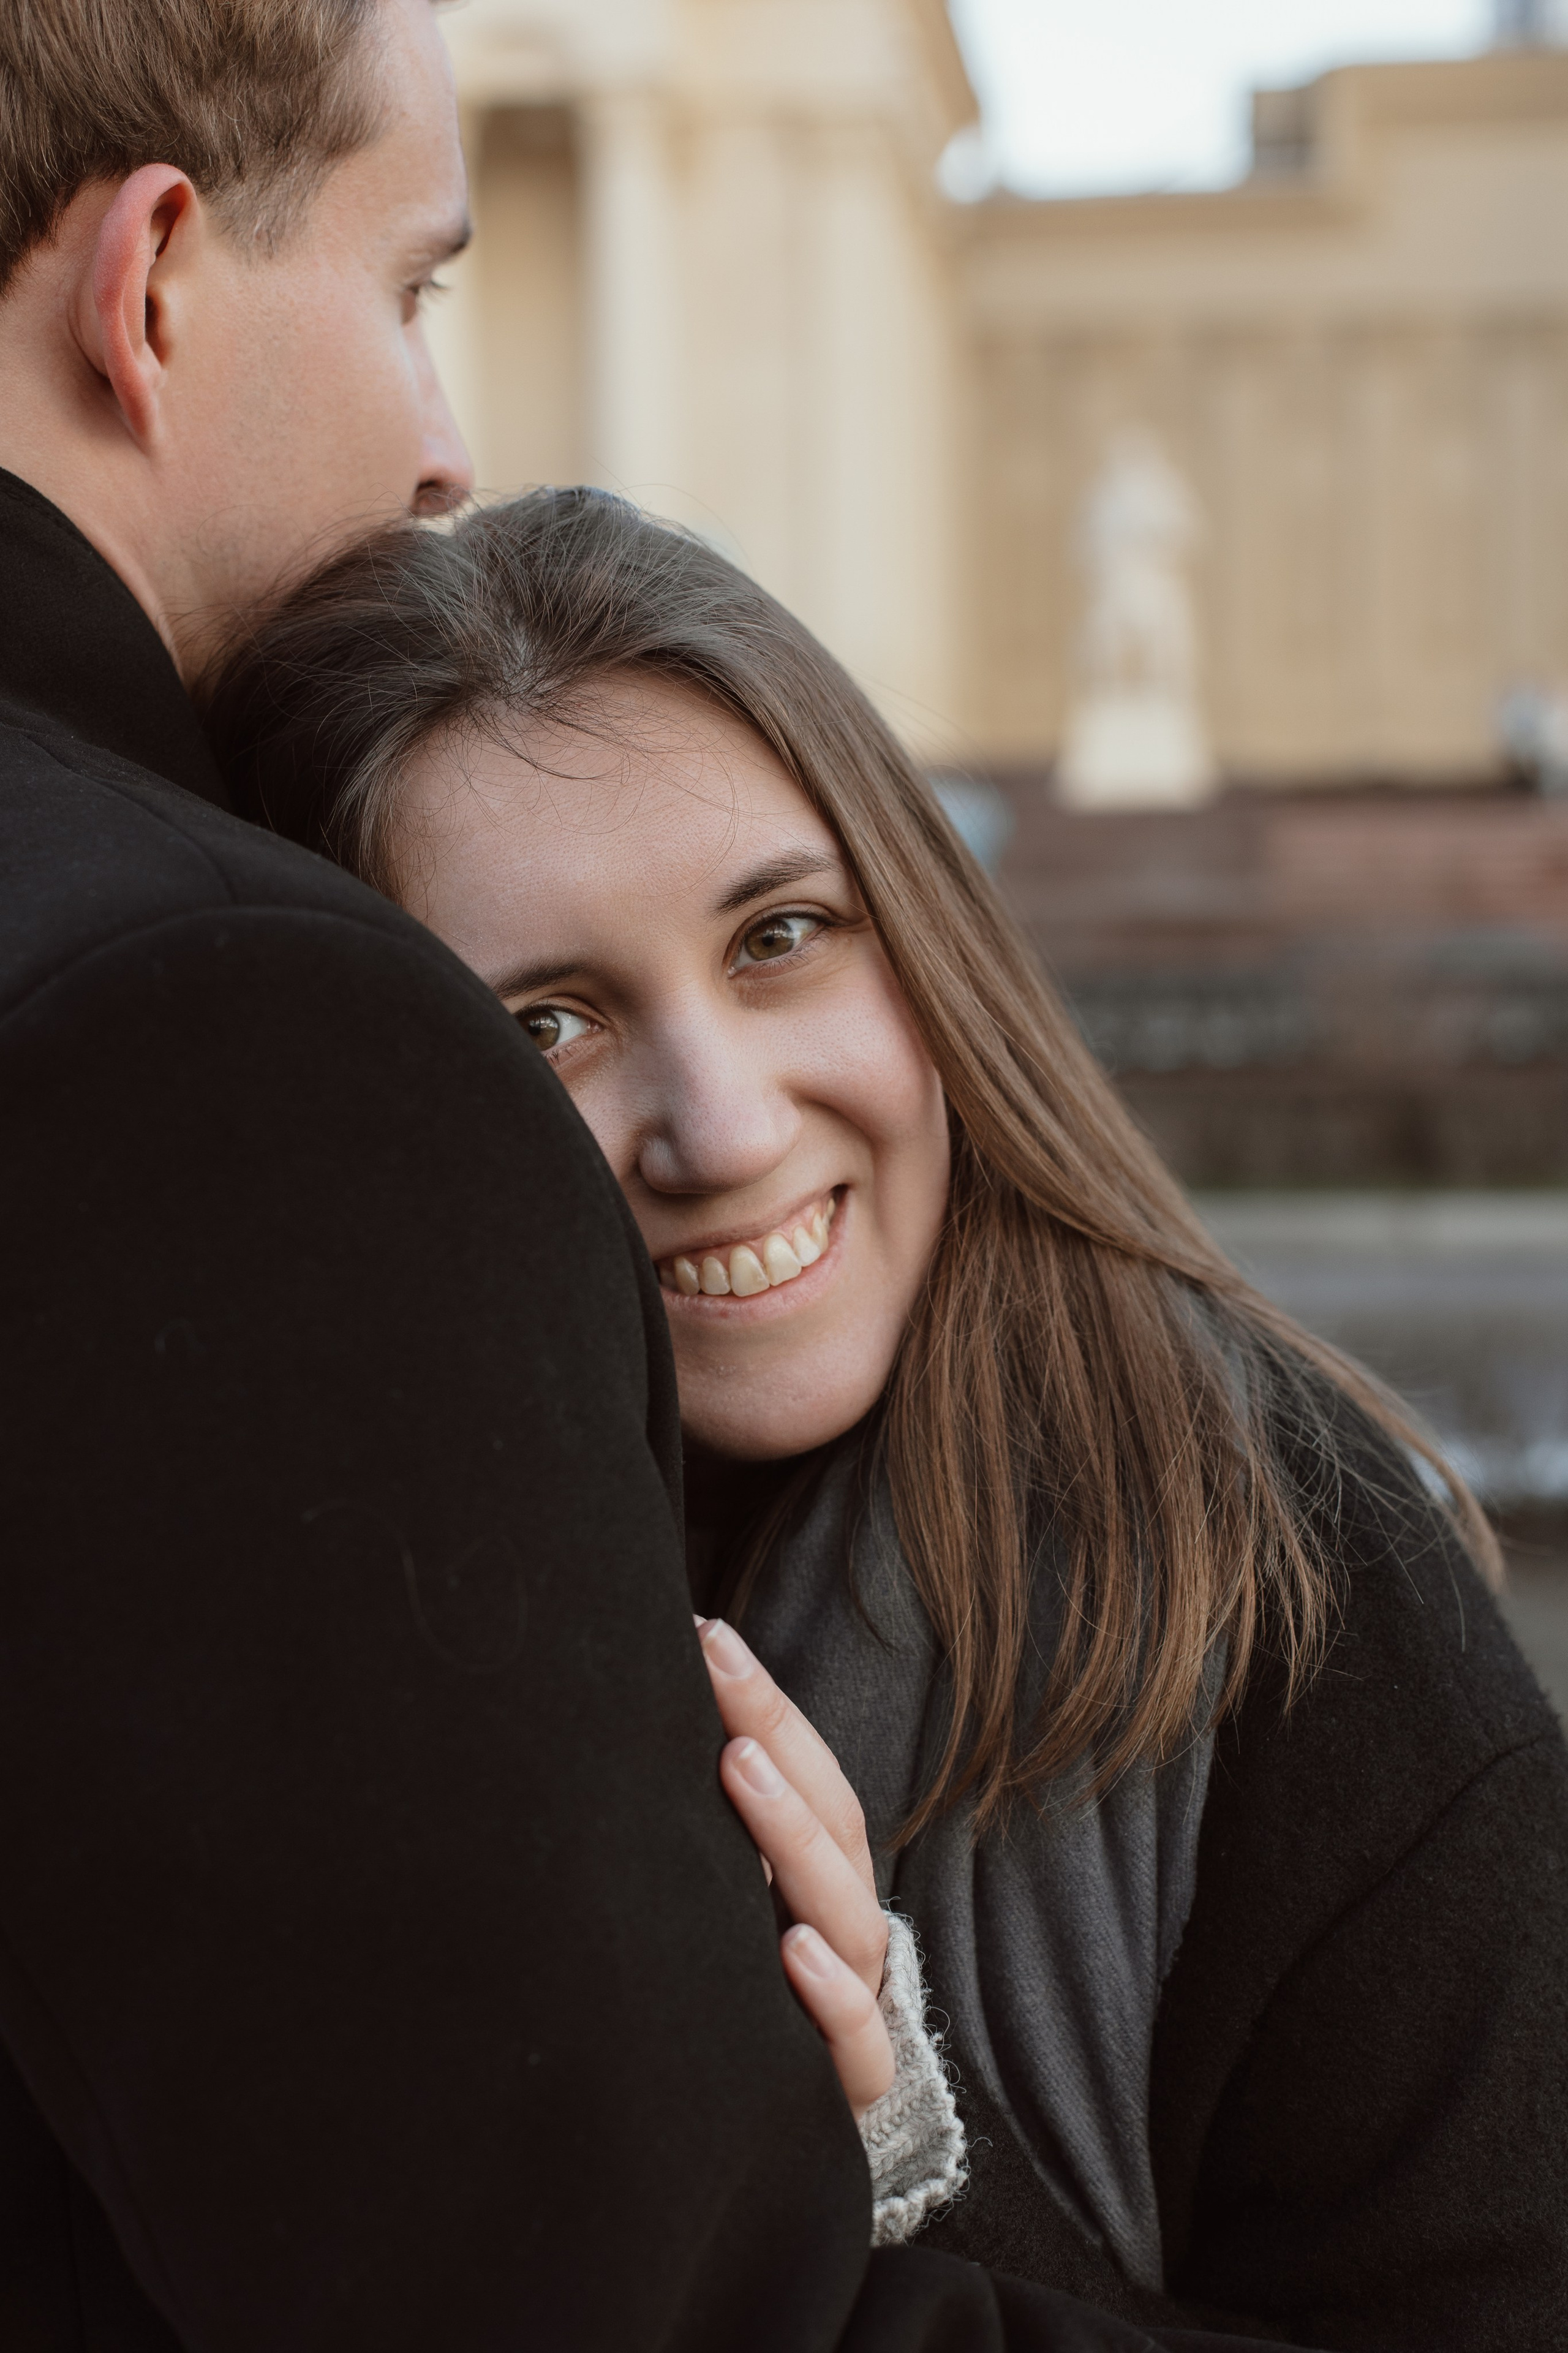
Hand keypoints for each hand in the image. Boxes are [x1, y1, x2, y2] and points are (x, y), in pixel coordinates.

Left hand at [697, 1615, 893, 2119]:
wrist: (760, 2131)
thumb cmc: (739, 1987)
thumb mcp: (726, 1899)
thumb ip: (706, 1825)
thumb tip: (634, 1705)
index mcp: (823, 1875)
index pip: (810, 1772)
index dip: (766, 1703)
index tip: (706, 1637)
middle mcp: (843, 1927)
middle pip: (830, 1825)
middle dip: (777, 1740)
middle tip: (720, 1681)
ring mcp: (853, 2004)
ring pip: (843, 1915)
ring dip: (793, 1840)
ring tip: (742, 1775)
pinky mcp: (844, 2087)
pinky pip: (854, 2045)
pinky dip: (831, 1997)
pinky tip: (791, 1953)